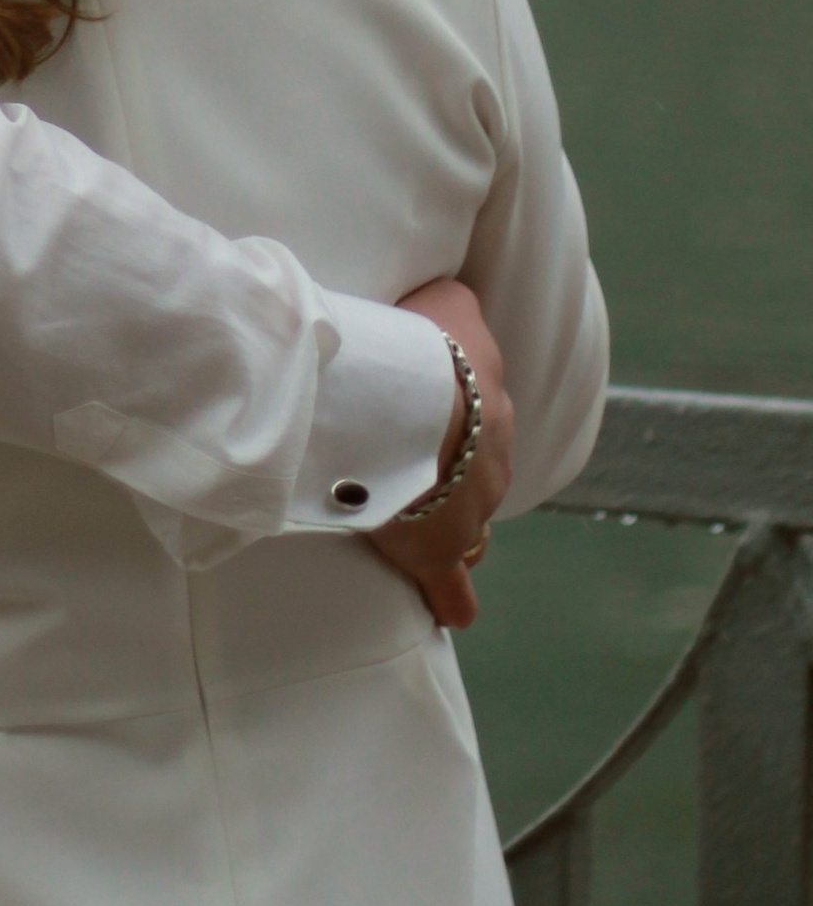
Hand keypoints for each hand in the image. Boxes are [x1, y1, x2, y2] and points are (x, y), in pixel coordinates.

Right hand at [362, 276, 513, 632]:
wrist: (414, 401)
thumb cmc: (421, 348)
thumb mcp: (447, 303)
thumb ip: (451, 301)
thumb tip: (452, 292)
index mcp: (489, 410)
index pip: (478, 426)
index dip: (452, 429)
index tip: (429, 430)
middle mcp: (490, 465)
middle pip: (478, 481)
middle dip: (456, 485)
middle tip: (419, 482)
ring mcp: (469, 514)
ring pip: (471, 531)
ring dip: (454, 535)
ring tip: (427, 538)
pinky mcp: (439, 553)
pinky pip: (452, 590)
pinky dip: (451, 600)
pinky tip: (451, 613)